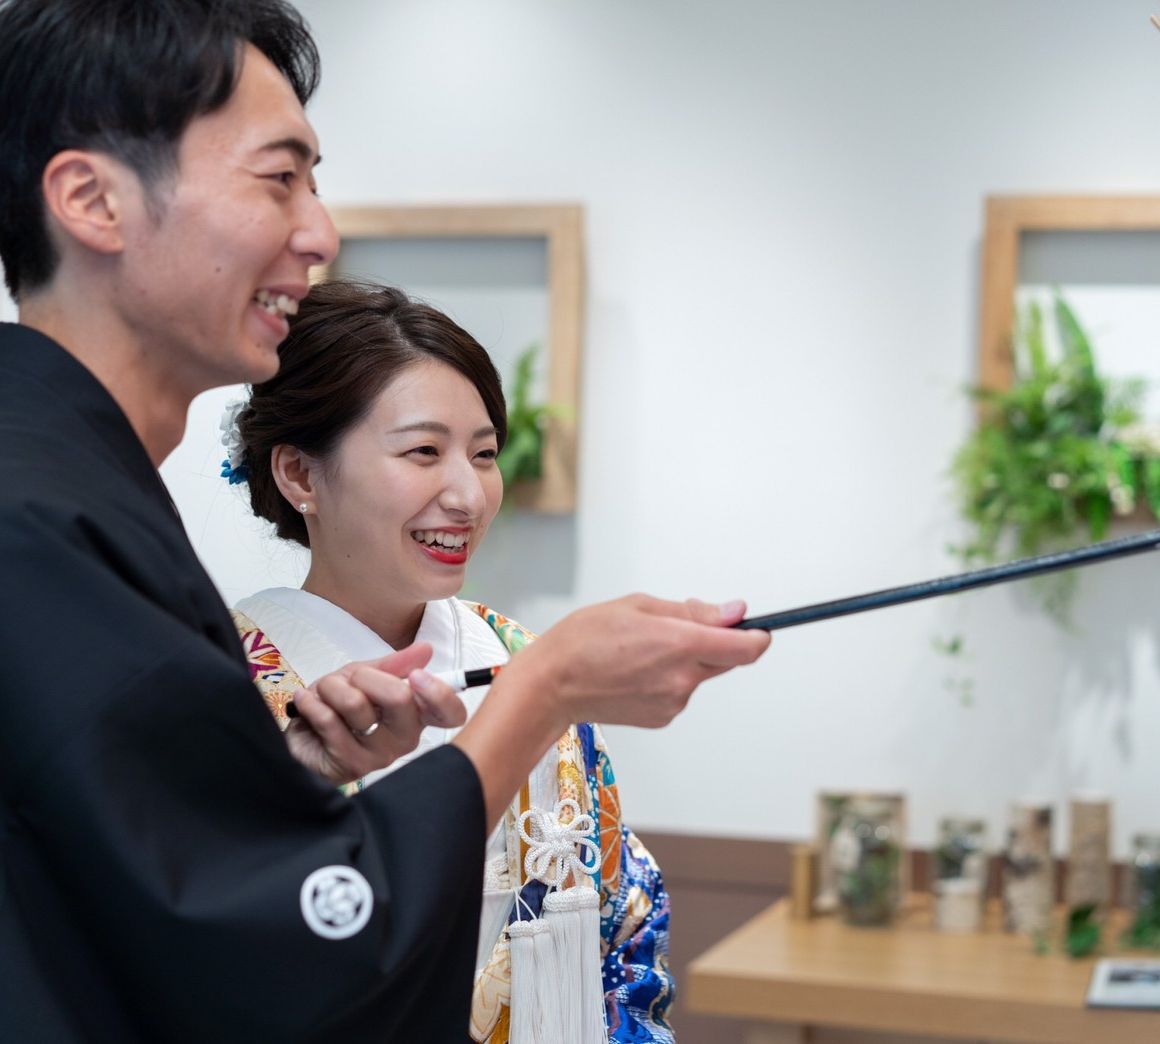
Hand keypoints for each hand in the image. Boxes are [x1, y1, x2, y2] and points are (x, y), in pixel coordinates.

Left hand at [284, 642, 466, 784]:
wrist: (299, 739)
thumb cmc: (336, 708)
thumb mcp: (364, 677)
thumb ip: (395, 665)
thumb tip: (426, 649)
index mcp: (416, 714)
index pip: (452, 713)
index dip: (440, 693)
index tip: (416, 676)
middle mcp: (406, 737)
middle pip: (400, 697)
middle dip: (362, 676)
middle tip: (348, 680)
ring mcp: (381, 755)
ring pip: (356, 703)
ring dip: (330, 688)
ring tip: (323, 695)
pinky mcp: (352, 765)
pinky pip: (330, 720)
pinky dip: (312, 702)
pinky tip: (307, 704)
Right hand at [518, 594, 770, 727]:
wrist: (552, 685)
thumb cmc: (585, 639)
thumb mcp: (639, 606)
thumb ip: (693, 612)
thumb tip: (735, 614)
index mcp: (681, 645)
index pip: (746, 648)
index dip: (757, 636)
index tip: (755, 628)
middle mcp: (683, 679)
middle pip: (725, 660)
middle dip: (713, 642)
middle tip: (676, 628)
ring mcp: (674, 703)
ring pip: (699, 675)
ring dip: (686, 661)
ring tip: (642, 650)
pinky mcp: (662, 718)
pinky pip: (680, 691)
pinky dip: (668, 679)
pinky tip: (636, 671)